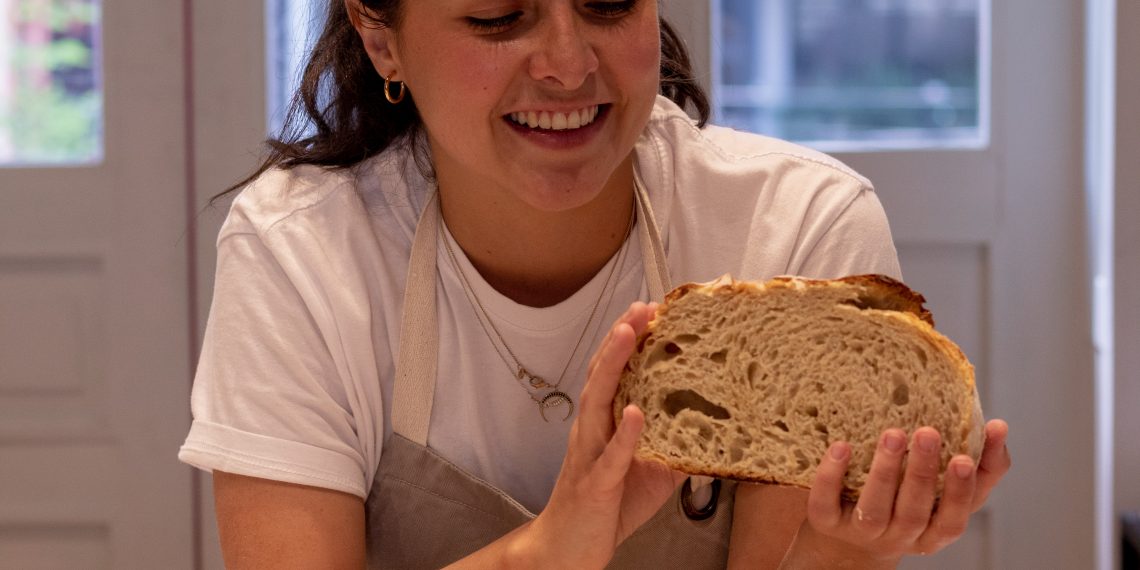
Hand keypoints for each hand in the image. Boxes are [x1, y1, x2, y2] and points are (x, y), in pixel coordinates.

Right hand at [521, 302, 684, 568]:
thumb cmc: (607, 506)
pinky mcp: (595, 484)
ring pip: (599, 401)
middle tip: (641, 308)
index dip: (629, 339)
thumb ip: (676, 446)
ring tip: (631, 336)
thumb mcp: (651, 472)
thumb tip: (716, 430)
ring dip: (614, 366)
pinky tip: (636, 413)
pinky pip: (611, 457)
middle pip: (603, 374)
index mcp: (603, 423)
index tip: (649, 309)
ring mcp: (590, 454)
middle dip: (621, 338)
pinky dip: (624, 434)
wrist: (569, 549)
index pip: (614, 372)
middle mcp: (592, 430)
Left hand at [787, 421, 1010, 566]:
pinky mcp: (825, 523)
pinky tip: (841, 446)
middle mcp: (899, 536)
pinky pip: (826, 503)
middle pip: (914, 511)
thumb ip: (976, 466)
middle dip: (923, 472)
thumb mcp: (941, 494)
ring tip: (893, 434)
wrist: (845, 541)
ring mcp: (861, 532)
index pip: (954, 517)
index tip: (965, 456)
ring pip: (875, 509)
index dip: (962, 490)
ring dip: (885, 472)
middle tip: (928, 433)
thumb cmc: (903, 504)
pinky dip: (832, 475)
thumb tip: (999, 427)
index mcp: (932, 530)